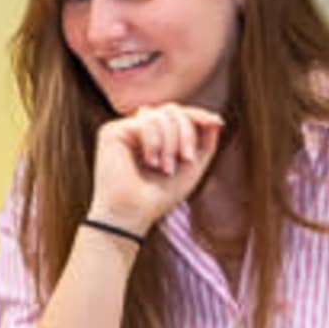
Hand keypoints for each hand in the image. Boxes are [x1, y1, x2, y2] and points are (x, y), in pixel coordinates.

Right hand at [86, 102, 222, 241]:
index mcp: (153, 136)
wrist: (131, 217)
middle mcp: (137, 129)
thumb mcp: (191, 168)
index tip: (217, 122)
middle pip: (171, 110)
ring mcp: (123, 129)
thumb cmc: (158, 197)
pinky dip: (155, 142)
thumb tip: (215, 119)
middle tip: (187, 159)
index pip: (177, 114)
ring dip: (171, 142)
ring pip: (161, 115)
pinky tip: (151, 162)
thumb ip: (204, 143)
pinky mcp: (112, 132)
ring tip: (166, 169)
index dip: (197, 115)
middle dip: (186, 133)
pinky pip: (145, 122)